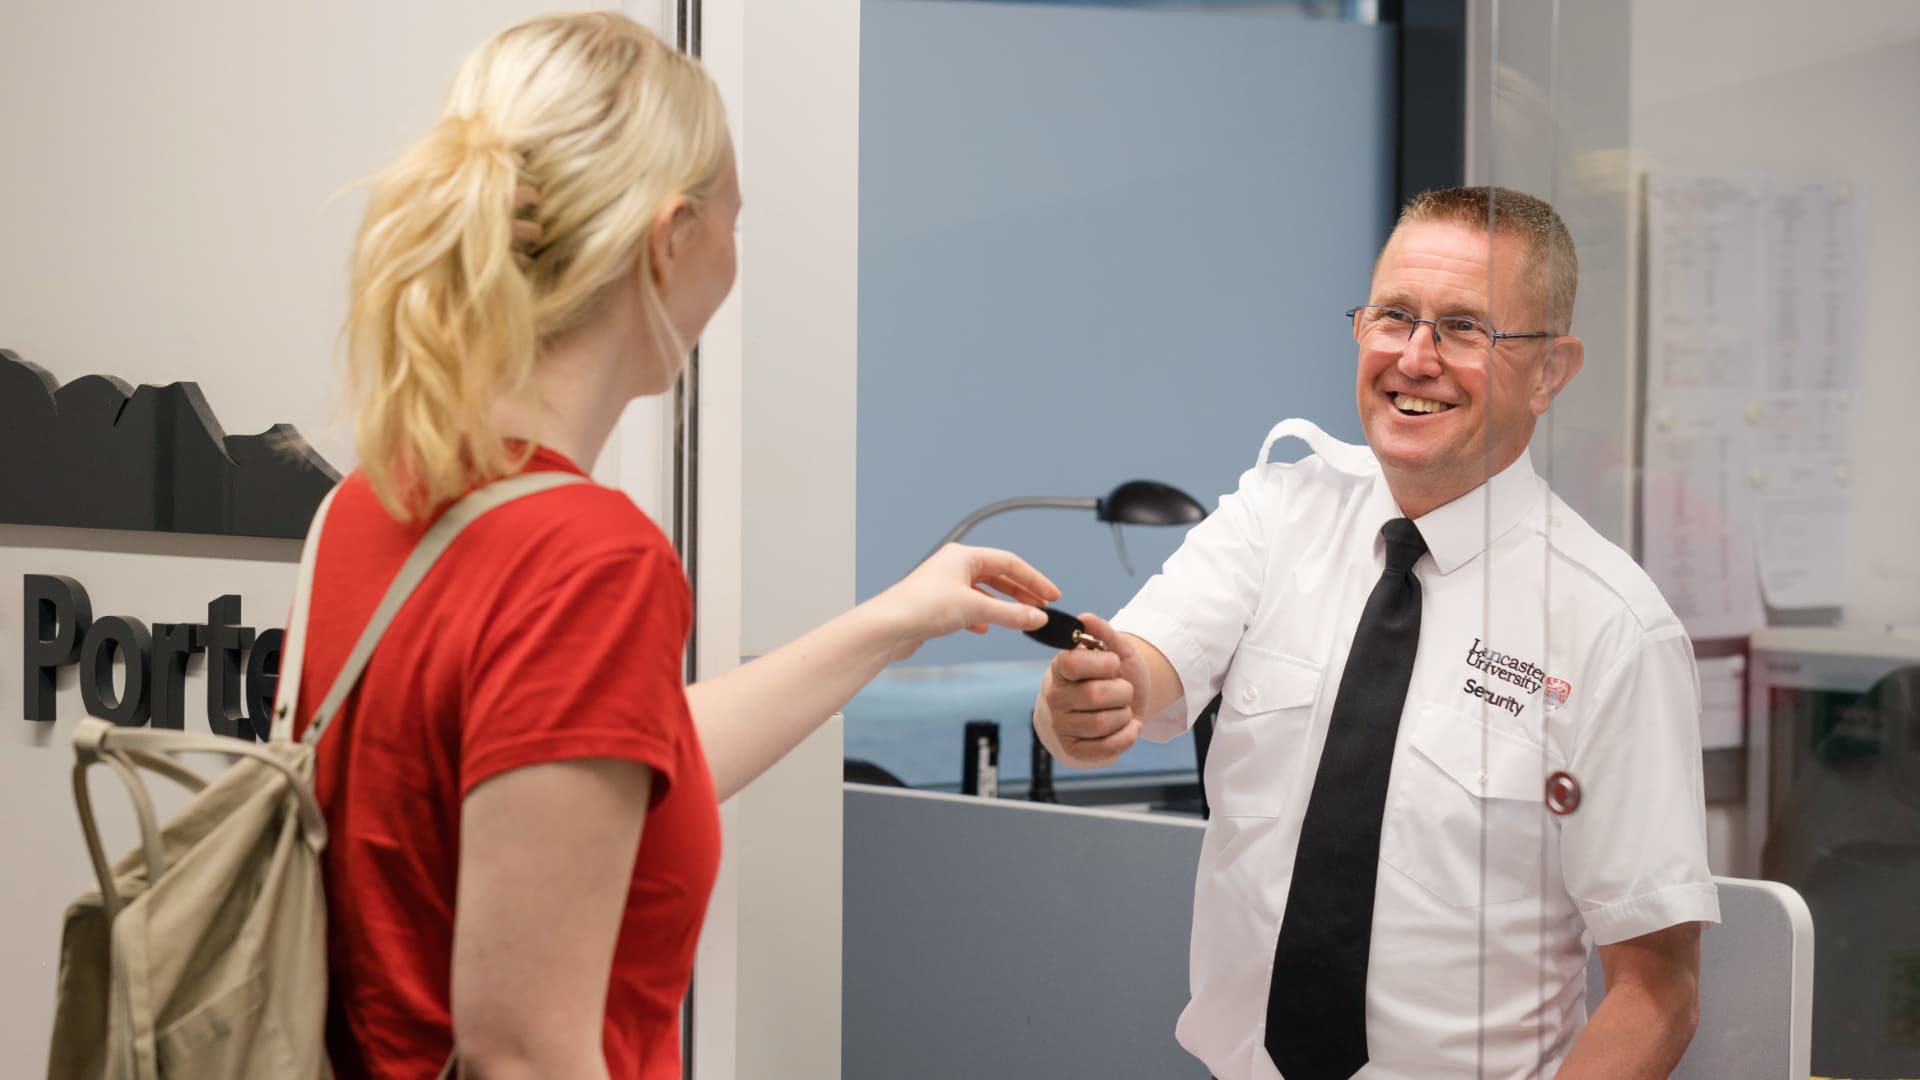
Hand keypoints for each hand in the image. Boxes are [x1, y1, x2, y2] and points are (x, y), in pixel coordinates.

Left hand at [872, 544, 1059, 658]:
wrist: (887, 627)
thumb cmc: (921, 607)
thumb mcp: (975, 610)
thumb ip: (1011, 614)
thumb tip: (1037, 618)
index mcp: (963, 556)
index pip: (1009, 563)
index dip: (1034, 580)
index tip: (1052, 596)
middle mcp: (953, 566)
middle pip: (998, 576)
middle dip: (1021, 593)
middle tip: (1041, 608)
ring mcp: (944, 585)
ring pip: (983, 593)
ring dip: (1003, 606)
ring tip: (1021, 619)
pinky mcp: (936, 605)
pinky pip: (968, 607)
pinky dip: (982, 617)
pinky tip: (986, 628)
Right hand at [1038, 613, 1147, 767]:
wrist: (1109, 707)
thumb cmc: (1109, 676)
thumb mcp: (1113, 649)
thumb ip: (1102, 632)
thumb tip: (1085, 619)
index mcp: (1060, 668)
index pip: (1074, 663)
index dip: (1103, 664)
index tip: (1114, 664)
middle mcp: (1055, 697)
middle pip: (1095, 696)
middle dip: (1122, 691)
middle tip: (1123, 689)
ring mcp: (1062, 726)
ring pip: (1103, 723)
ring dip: (1124, 714)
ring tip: (1122, 708)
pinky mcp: (1075, 751)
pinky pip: (1107, 747)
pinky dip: (1127, 735)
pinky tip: (1128, 726)